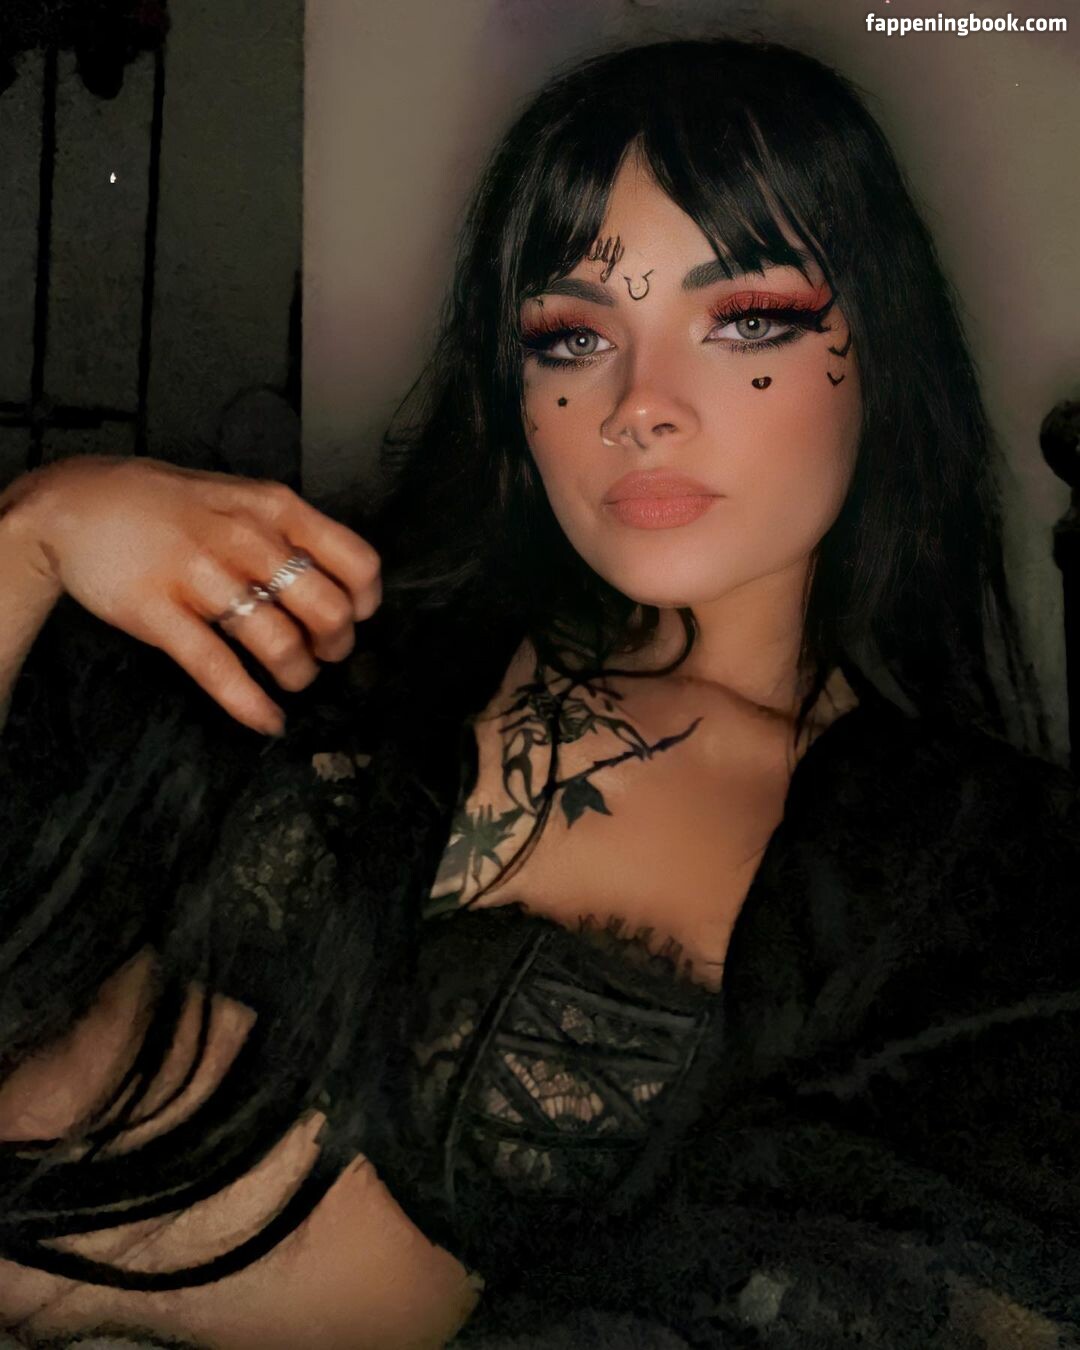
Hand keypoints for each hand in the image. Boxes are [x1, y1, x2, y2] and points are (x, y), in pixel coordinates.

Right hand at [17, 456, 380, 734]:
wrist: (76, 504)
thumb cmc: (167, 505)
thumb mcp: (239, 498)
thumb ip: (288, 533)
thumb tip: (340, 584)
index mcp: (275, 508)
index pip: (356, 561)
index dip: (364, 602)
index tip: (355, 617)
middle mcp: (246, 540)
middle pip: (327, 610)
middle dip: (335, 645)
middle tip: (323, 653)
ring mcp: (202, 577)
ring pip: (279, 644)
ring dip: (297, 675)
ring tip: (292, 678)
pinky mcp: (160, 614)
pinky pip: (218, 669)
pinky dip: (251, 704)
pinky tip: (268, 720)